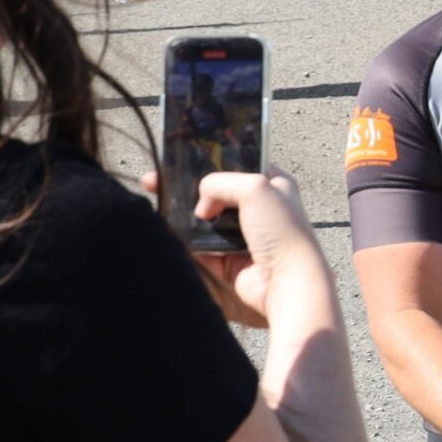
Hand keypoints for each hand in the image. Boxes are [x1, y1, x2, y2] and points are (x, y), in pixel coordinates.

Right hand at [140, 168, 325, 328]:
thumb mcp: (255, 187)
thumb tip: (200, 207)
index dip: (211, 161)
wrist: (286, 283)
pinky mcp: (228, 260)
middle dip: (187, 188)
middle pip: (215, 193)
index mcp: (273, 185)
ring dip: (181, 214)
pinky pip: (198, 246)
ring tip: (155, 201)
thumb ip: (220, 182)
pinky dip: (184, 240)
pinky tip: (164, 228)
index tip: (182, 158)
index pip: (237, 165)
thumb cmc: (283, 232)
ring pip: (203, 220)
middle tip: (157, 180)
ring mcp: (242, 236)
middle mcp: (258, 210)